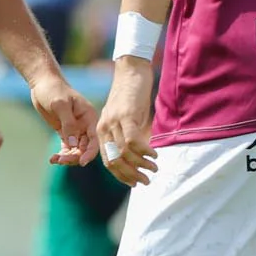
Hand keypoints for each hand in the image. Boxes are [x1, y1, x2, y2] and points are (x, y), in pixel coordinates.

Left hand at [29, 70, 97, 164]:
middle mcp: (85, 125)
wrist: (43, 83)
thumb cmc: (53, 91)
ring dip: (68, 157)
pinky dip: (61, 154)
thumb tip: (72, 144)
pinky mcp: (65, 131)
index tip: (82, 162)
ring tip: (55, 160)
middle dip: (76, 156)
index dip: (90, 152)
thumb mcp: (60, 105)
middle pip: (86, 147)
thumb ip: (68, 124)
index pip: (94, 138)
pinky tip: (53, 159)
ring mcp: (75, 129)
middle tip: (62, 160)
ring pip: (76, 149)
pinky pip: (67, 147)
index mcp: (89, 117)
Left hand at [85, 59, 156, 186]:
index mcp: (101, 132)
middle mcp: (104, 129)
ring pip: (124, 153)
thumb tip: (140, 155)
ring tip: (153, 169)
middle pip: (114, 160)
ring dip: (140, 165)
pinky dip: (144, 151)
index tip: (134, 183)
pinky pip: (132, 140)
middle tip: (146, 181)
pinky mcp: (125, 116)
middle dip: (131, 175)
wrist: (131, 72)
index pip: (108, 161)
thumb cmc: (132, 96)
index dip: (121, 175)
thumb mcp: (127, 119)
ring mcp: (113, 122)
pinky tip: (154, 155)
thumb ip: (129, 136)